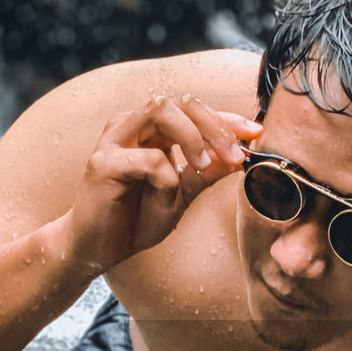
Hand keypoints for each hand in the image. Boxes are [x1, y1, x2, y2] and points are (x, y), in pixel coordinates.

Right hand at [64, 93, 262, 272]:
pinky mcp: (103, 162)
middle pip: (179, 101)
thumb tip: (240, 156)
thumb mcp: (182, 195)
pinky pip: (148, 158)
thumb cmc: (135, 219)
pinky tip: (165, 194)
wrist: (97, 249)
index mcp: (150, 130)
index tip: (255, 132)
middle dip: (214, 125)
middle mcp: (131, 126)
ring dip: (192, 138)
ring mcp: (114, 140)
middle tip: (234, 154)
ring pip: (160, 111)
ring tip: (204, 167)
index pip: (193, 109)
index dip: (226, 118)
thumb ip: (207, 173)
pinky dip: (167, 176)